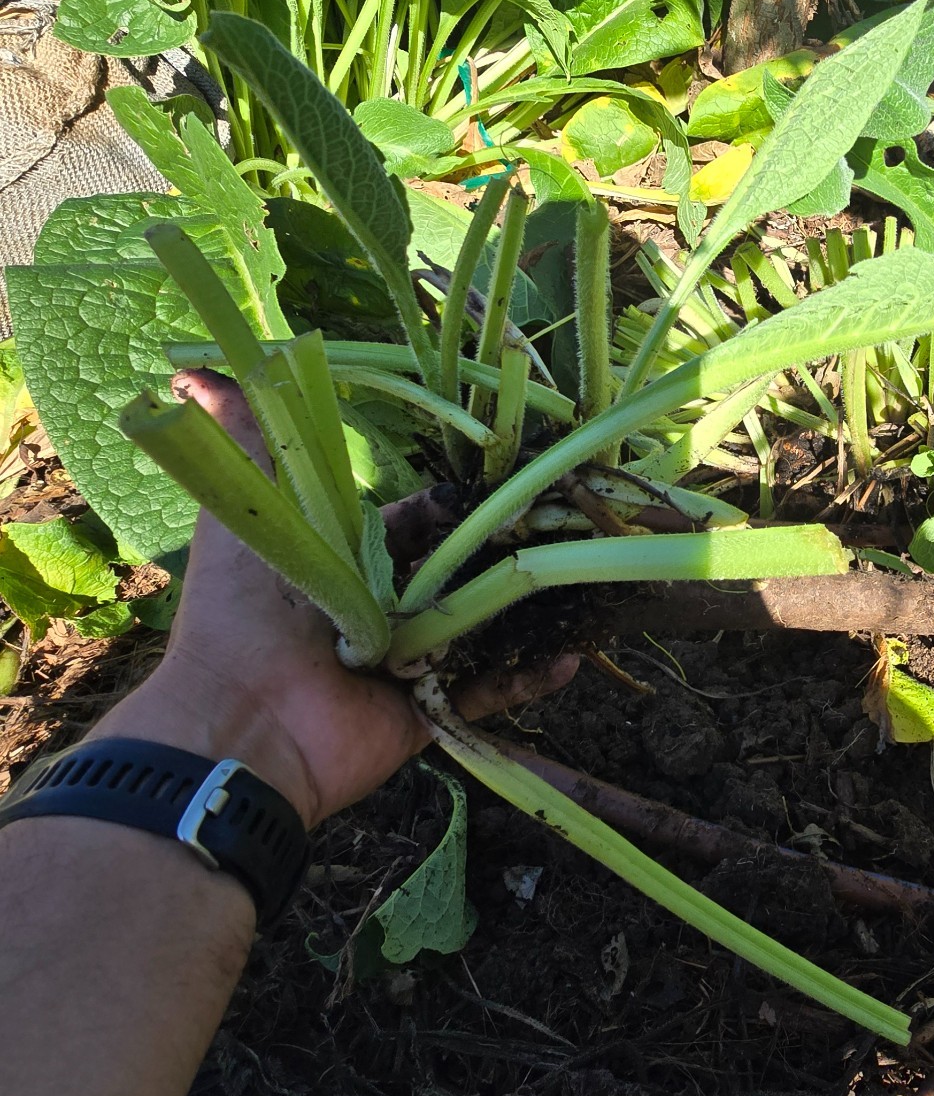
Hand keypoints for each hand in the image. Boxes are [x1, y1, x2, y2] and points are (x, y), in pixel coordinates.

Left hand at [91, 370, 572, 827]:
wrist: (243, 723)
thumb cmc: (241, 616)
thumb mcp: (244, 516)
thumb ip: (241, 449)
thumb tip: (192, 373)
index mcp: (347, 567)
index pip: (415, 525)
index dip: (448, 507)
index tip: (486, 490)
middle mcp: (382, 614)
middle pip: (458, 573)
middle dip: (502, 550)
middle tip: (551, 526)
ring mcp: (409, 667)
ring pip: (483, 629)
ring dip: (528, 608)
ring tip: (578, 578)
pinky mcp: (427, 715)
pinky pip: (488, 695)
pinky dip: (530, 679)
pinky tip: (572, 656)